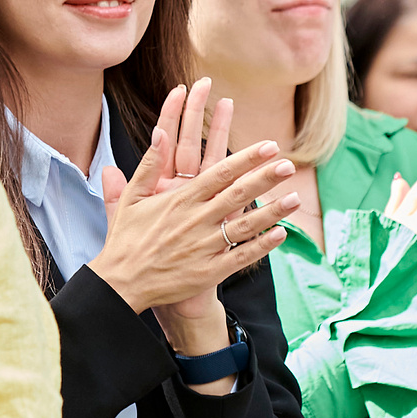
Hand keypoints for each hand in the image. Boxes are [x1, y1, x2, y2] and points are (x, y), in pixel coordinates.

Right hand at [89, 81, 299, 340]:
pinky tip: (280, 235)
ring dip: (272, 211)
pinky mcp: (208, 272)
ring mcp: (204, 247)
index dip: (247, 159)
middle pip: (238, 194)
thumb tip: (158, 132)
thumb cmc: (125, 240)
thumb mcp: (131, 198)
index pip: (220, 173)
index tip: (269, 146)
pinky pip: (241, 257)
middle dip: (265, 178)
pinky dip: (262, 246)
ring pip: (245, 226)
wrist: (121, 284)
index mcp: (179, 200)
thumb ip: (148, 165)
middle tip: (288, 165)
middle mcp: (195, 221)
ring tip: (295, 198)